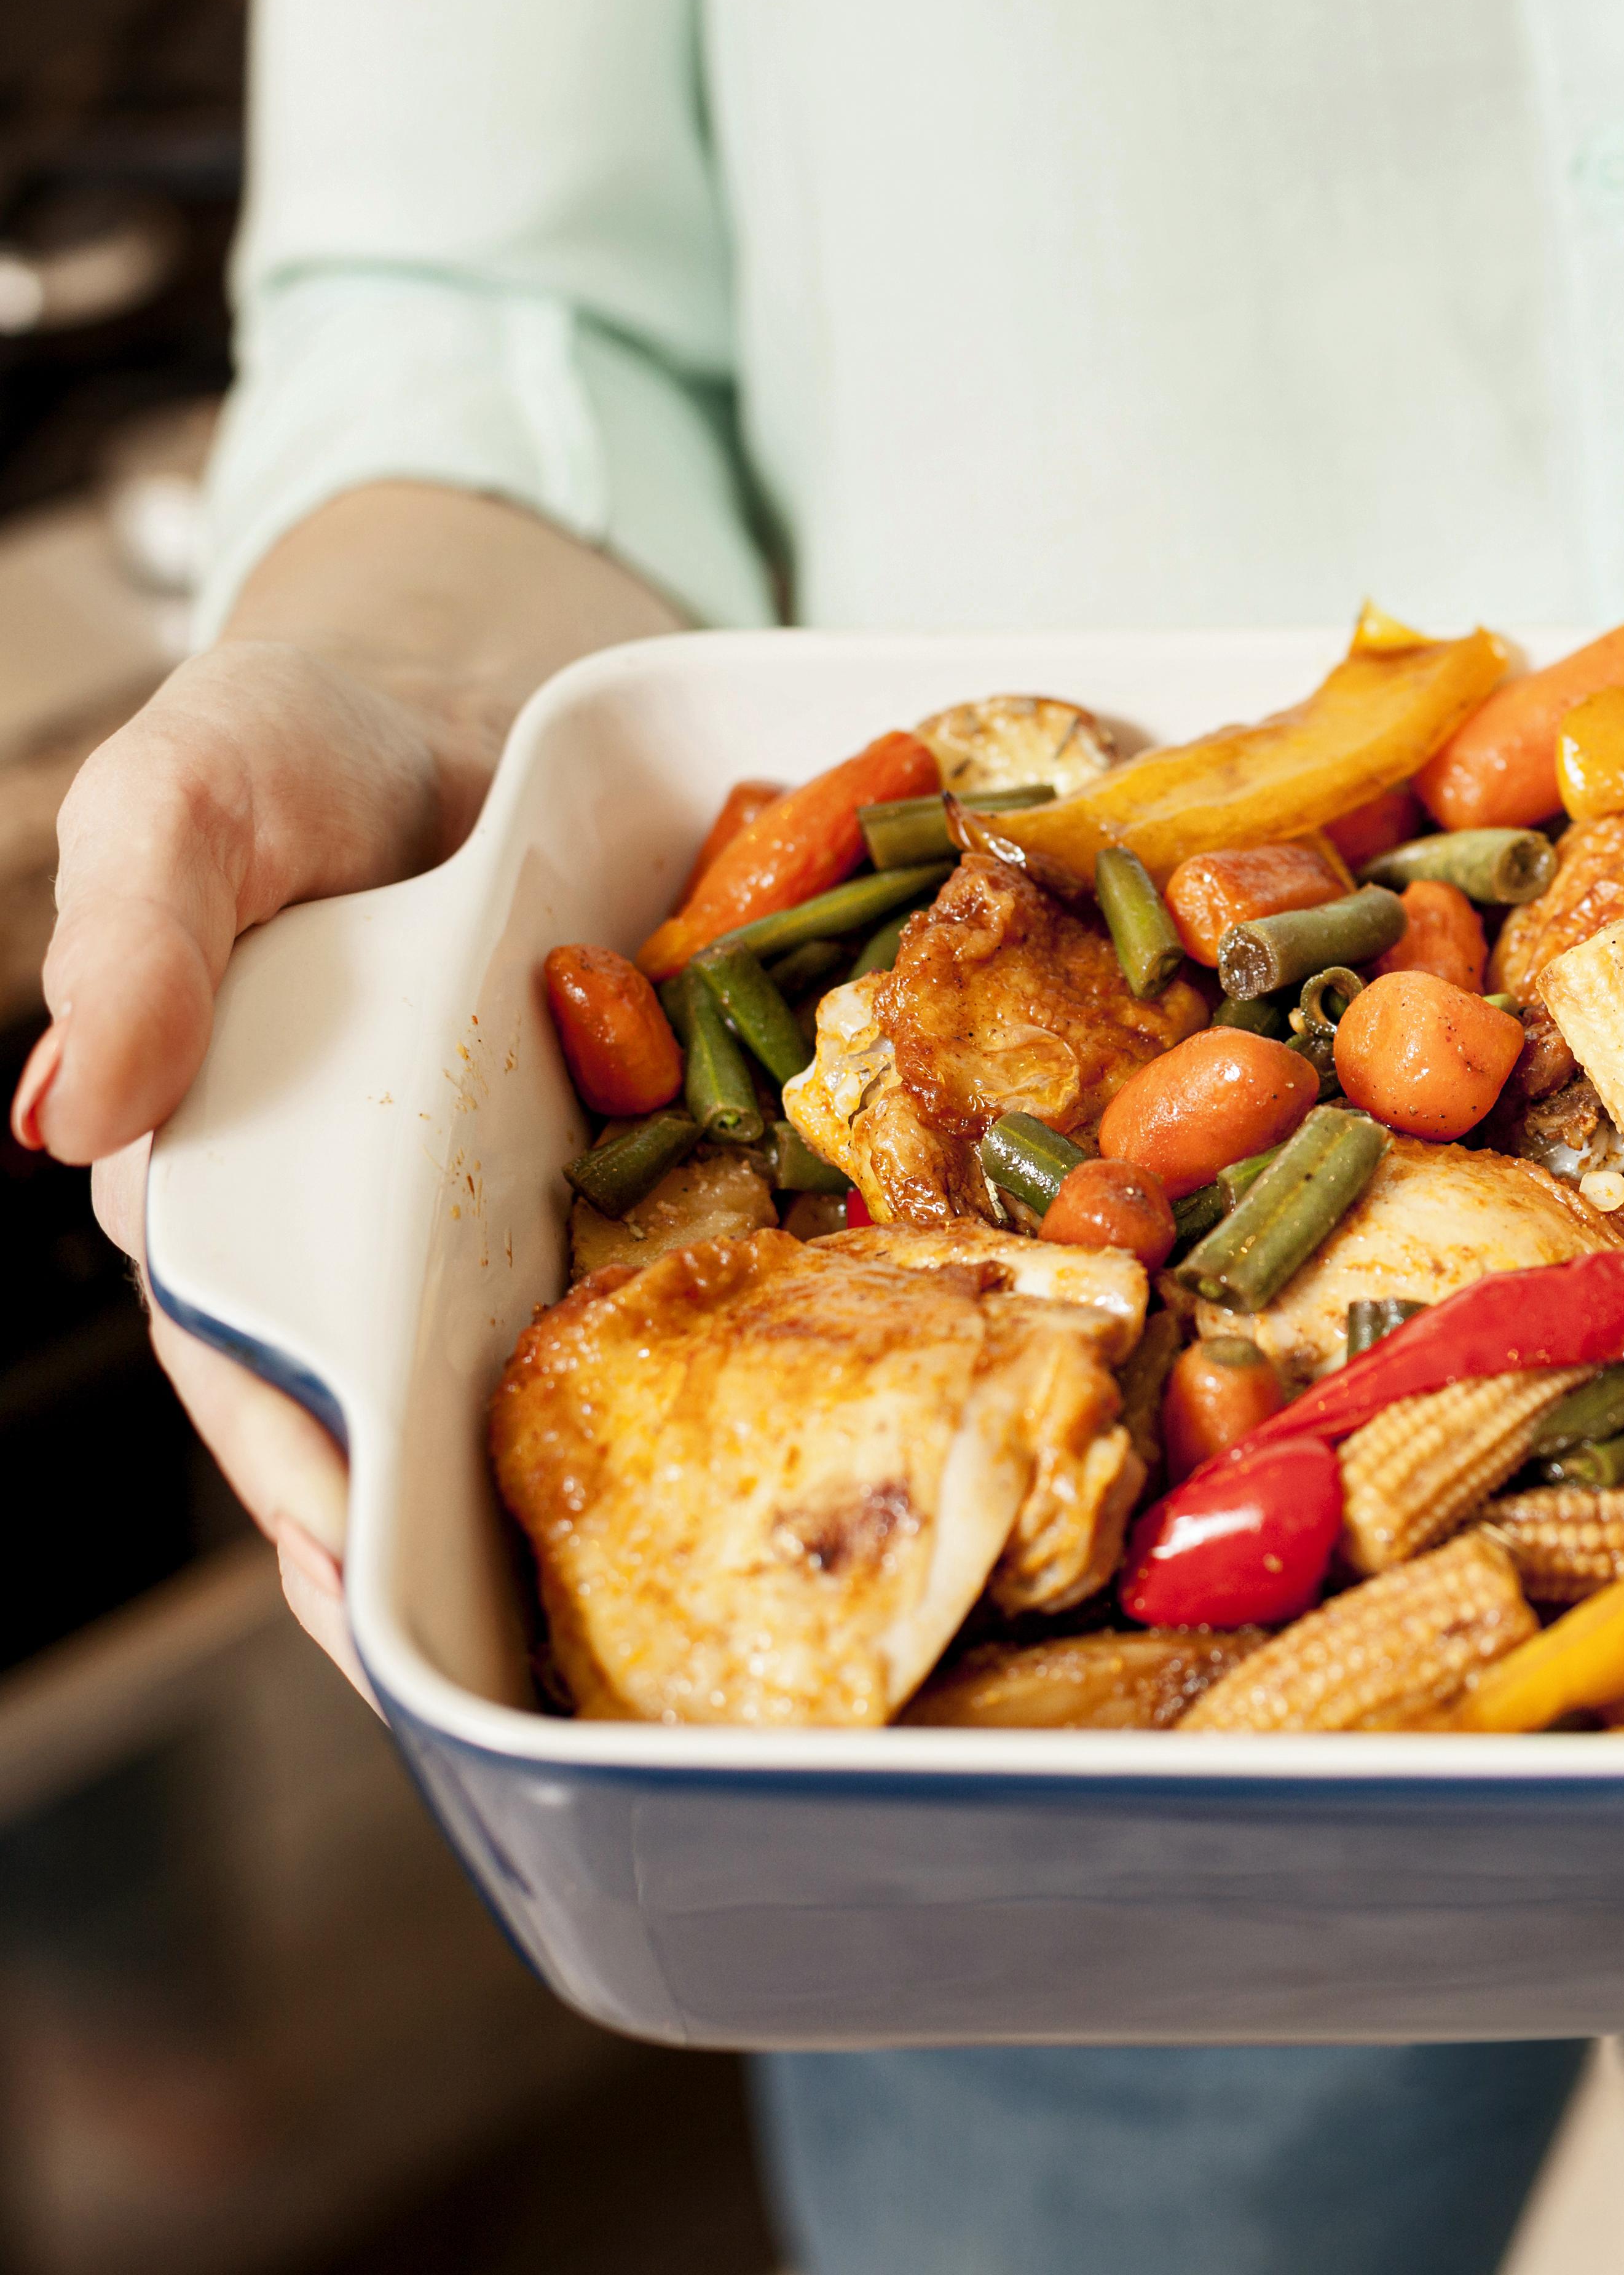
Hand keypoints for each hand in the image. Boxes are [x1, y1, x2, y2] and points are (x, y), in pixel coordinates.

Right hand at [15, 484, 677, 1693]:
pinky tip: (808, 1428)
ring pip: (547, 1391)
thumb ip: (133, 935)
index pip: (263, 1379)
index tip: (364, 1596)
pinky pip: (675, 1287)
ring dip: (608, 1492)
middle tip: (544, 1673)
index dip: (308, 1493)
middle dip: (466, 1555)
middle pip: (411, 1429)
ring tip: (683, 1626)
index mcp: (243, 1194)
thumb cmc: (291, 752)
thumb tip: (64, 1108)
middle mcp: (377, 1240)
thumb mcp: (188, 796)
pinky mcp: (634, 1173)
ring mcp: (509, 1221)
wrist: (461, 692)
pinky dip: (728, 1355)